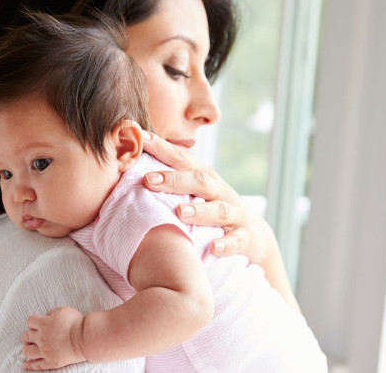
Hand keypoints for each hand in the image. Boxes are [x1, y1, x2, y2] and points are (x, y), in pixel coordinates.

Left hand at [22, 306, 86, 369]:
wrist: (85, 339)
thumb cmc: (76, 323)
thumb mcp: (63, 310)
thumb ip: (51, 312)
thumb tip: (45, 316)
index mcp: (44, 324)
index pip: (30, 322)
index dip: (32, 323)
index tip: (35, 324)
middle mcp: (42, 337)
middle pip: (26, 336)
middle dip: (28, 336)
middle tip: (30, 337)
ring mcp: (45, 351)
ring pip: (28, 351)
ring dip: (26, 348)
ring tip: (28, 348)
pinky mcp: (51, 361)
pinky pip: (37, 365)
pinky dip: (30, 365)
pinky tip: (26, 365)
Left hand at [141, 130, 275, 264]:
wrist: (254, 238)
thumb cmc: (213, 210)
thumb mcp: (195, 193)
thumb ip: (170, 183)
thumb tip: (130, 173)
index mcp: (204, 179)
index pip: (181, 159)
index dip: (161, 147)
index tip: (139, 137)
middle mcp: (220, 192)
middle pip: (199, 180)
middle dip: (174, 180)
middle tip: (148, 180)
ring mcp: (235, 214)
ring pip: (219, 210)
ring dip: (200, 211)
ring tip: (180, 212)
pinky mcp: (247, 237)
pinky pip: (237, 240)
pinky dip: (226, 243)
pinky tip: (213, 248)